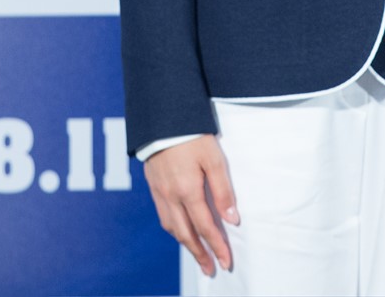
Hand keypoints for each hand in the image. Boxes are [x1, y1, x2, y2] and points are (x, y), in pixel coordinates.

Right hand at [144, 135, 239, 276]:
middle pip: (186, 234)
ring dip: (185, 244)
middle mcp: (171, 196)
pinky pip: (162, 215)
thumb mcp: (213, 157)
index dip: (216, 246)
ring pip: (171, 227)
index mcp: (187, 190)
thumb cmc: (191, 134)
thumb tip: (232, 219)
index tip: (226, 261)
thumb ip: (223, 189)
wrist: (161, 115)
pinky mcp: (153, 184)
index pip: (205, 227)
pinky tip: (180, 229)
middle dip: (199, 254)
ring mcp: (159, 191)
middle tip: (211, 269)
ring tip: (197, 254)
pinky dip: (173, 228)